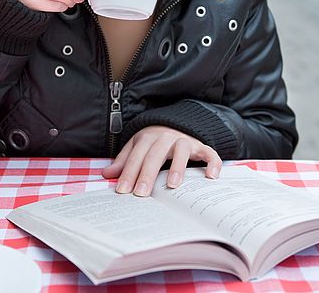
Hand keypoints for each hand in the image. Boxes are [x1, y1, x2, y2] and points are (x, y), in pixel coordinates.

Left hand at [101, 125, 221, 196]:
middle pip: (156, 154)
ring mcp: (185, 141)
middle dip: (148, 174)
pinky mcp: (201, 146)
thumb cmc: (154, 142)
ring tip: (172, 186)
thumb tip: (106, 174)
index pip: (137, 156)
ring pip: (182, 150)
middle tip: (141, 194)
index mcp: (148, 138)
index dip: (129, 173)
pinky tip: (210, 177)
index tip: (122, 191)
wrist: (177, 124)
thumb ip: (124, 161)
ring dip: (178, 167)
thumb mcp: (137, 147)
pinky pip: (209, 153)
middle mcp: (167, 137)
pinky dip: (212, 163)